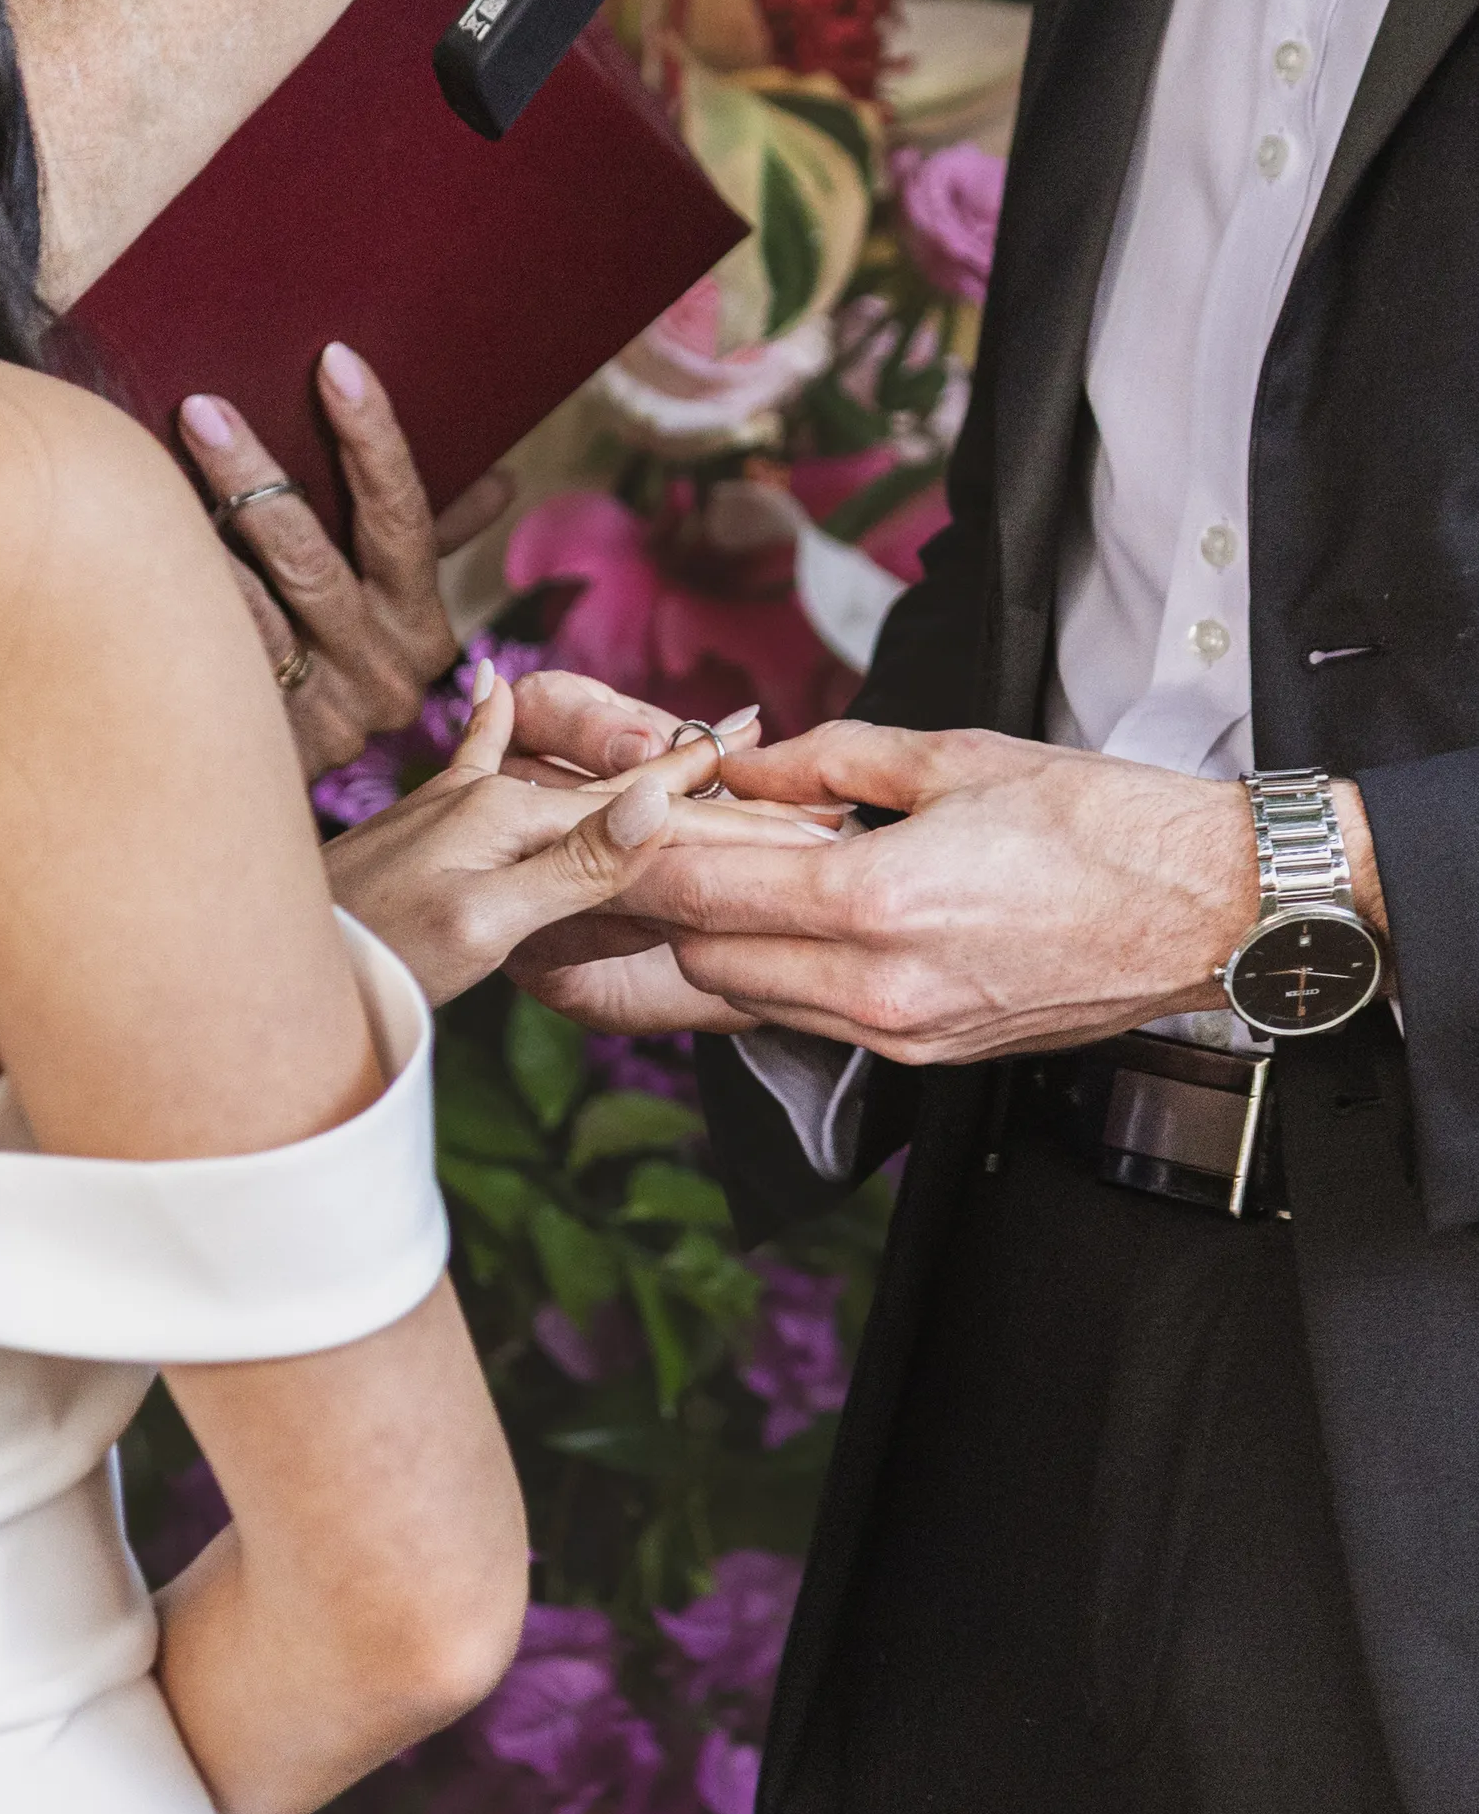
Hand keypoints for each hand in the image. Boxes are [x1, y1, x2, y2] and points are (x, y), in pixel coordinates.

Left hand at [180, 346, 511, 783]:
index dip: (373, 436)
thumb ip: (431, 542)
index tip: (335, 361)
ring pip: (251, 607)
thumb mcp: (387, 612)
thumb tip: (501, 480)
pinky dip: (174, 600)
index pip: (404, 518)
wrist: (268, 800)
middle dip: (256, 477)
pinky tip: (129, 553)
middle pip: (315, 561)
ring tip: (145, 462)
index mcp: (423, 630)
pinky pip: (209, 656)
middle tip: (202, 409)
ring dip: (199, 531)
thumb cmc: (323, 669)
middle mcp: (385, 680)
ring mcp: (323, 721)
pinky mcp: (259, 749)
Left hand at [323, 668, 832, 1010]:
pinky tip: (496, 684)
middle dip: (691, 772)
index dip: (716, 791)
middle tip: (760, 740)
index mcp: (518, 814)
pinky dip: (499, 722)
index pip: (642, 803)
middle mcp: (490, 791)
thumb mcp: (490, 922)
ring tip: (686, 731)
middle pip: (614, 786)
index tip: (784, 765)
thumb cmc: (381, 954)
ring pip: (564, 773)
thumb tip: (661, 799)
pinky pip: (478, 756)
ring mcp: (455, 801)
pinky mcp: (424, 820)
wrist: (279, 956)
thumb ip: (578, 863)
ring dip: (628, 756)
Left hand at [614, 722, 1387, 1063]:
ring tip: (686, 904)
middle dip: (655, 913)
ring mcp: (900, 1033)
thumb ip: (828, 761)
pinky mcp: (926, 1055)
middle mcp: (875, 987)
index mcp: (875, 900)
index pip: (700, 887)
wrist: (1209, 913)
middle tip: (623, 870)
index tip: (603, 823)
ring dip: (709, 951)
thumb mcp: (953, 757)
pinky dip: (774, 979)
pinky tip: (776, 937)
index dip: (633, 854)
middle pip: (703, 958)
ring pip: (747, 1001)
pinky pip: (810, 1021)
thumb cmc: (1103, 824)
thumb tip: (743, 763)